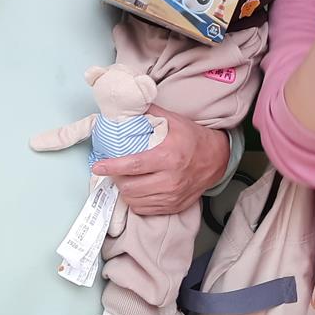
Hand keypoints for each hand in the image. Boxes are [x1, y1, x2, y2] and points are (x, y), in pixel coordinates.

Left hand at [91, 107, 228, 214]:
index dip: (112, 166)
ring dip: (125, 190)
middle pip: (130, 186)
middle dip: (116, 178)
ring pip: (135, 200)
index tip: (98, 166)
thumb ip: (148, 112)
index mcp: (168, 156)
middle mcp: (170, 179)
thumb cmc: (192, 137)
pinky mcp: (173, 207)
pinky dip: (135, 201)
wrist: (216, 158)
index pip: (133, 164)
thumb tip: (126, 104)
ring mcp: (172, 196)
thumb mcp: (172, 120)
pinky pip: (144, 210)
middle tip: (114, 169)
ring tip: (124, 178)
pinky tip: (137, 189)